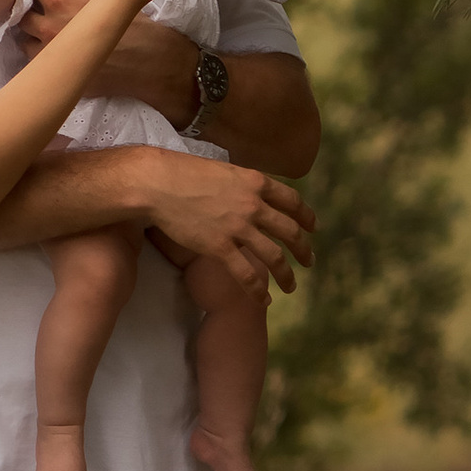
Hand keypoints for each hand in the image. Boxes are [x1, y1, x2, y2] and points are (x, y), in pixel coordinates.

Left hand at [18, 0, 201, 116]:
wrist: (145, 59)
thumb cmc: (128, 17)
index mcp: (58, 2)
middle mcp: (49, 27)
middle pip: (22, 14)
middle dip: (29, 9)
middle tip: (41, 7)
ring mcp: (50, 52)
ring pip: (24, 39)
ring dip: (30, 32)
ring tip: (44, 27)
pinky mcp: (56, 72)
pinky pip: (33, 63)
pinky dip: (37, 53)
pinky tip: (50, 47)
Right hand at [138, 154, 313, 294]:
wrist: (158, 184)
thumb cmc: (181, 171)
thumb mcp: (222, 169)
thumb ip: (239, 183)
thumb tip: (244, 192)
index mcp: (255, 182)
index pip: (292, 201)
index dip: (306, 216)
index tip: (313, 227)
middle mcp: (253, 205)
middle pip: (289, 231)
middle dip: (303, 249)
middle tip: (309, 261)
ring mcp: (238, 228)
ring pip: (274, 257)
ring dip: (286, 275)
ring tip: (291, 286)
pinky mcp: (220, 248)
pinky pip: (246, 274)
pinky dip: (258, 290)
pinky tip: (264, 300)